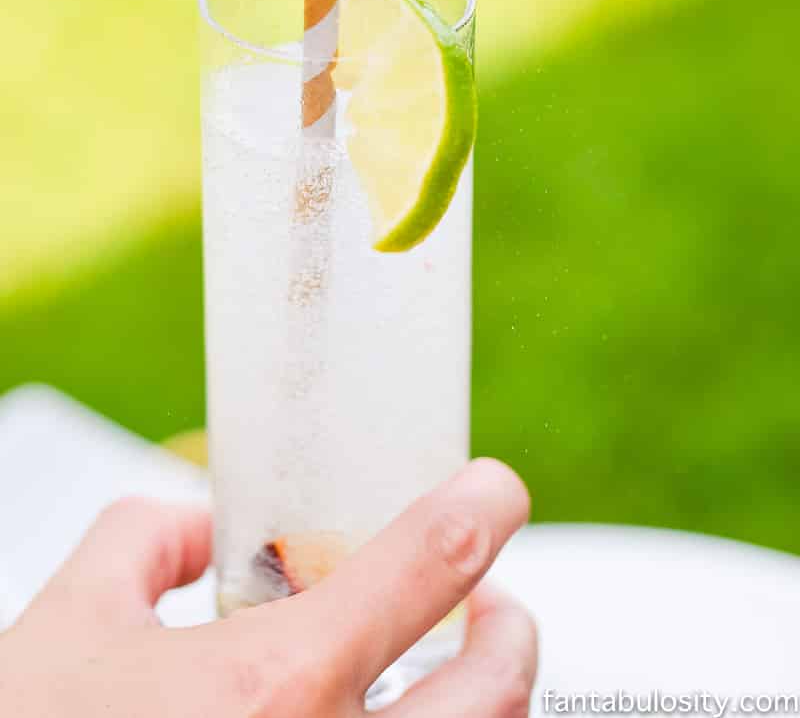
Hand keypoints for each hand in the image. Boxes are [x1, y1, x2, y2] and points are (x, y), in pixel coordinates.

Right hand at [0, 459, 536, 716]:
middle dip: (509, 627)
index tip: (495, 489)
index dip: (482, 506)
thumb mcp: (69, 626)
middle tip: (485, 601)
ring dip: (484, 703)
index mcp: (275, 688)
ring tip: (445, 674)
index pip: (431, 562)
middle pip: (499, 686)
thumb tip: (195, 531)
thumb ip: (142, 542)